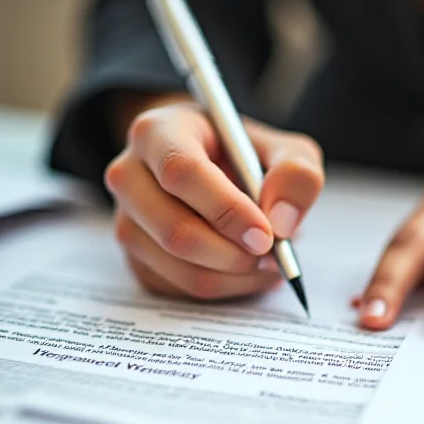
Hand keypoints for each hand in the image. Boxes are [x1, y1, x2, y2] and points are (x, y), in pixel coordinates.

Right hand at [104, 94, 323, 299]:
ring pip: (181, 268)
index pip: (181, 172)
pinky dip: (228, 289)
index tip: (266, 234)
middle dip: (234, 253)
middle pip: (175, 230)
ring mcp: (126, 222)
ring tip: (270, 262)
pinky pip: (184, 290)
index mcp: (157, 133)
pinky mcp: (138, 261)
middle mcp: (128, 176)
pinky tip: (249, 271)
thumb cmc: (245, 156)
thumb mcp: (285, 150)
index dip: (227, 209)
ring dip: (237, 276)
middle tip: (274, 255)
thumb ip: (297, 174)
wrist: (215, 172)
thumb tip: (281, 222)